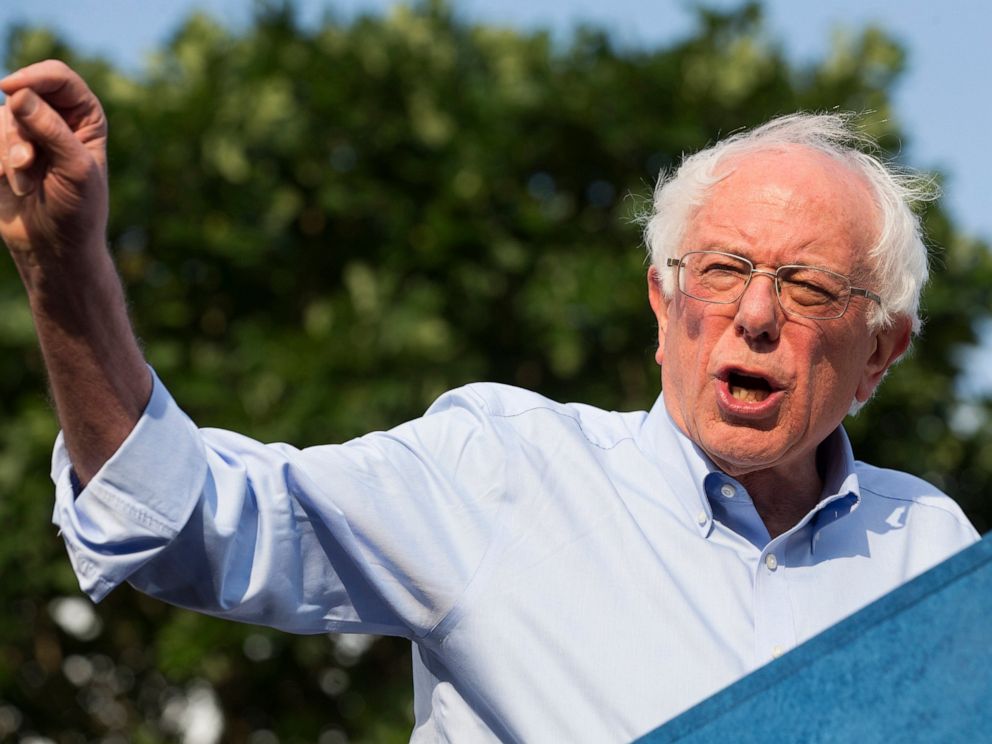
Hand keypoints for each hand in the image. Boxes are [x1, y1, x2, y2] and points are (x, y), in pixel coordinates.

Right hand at [0, 59, 108, 263]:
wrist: (53, 247)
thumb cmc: (77, 211)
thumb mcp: (75, 169)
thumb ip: (50, 130)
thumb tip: (18, 94)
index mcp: (85, 117)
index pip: (58, 78)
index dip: (34, 78)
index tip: (10, 90)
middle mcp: (56, 119)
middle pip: (23, 96)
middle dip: (20, 131)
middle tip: (27, 164)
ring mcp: (27, 133)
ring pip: (1, 118)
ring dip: (8, 154)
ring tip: (25, 184)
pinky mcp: (2, 151)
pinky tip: (10, 185)